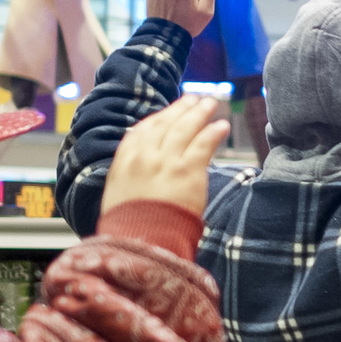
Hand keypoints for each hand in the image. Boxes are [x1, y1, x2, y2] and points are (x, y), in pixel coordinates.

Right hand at [101, 94, 229, 218]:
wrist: (140, 242)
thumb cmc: (131, 227)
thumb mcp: (119, 194)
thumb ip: (130, 174)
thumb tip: (141, 168)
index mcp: (124, 160)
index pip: (144, 129)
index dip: (161, 117)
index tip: (173, 110)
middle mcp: (144, 156)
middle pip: (166, 123)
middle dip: (182, 109)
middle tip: (195, 99)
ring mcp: (167, 161)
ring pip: (185, 128)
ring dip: (200, 113)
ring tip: (210, 103)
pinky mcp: (188, 171)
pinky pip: (203, 144)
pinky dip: (213, 132)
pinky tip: (221, 126)